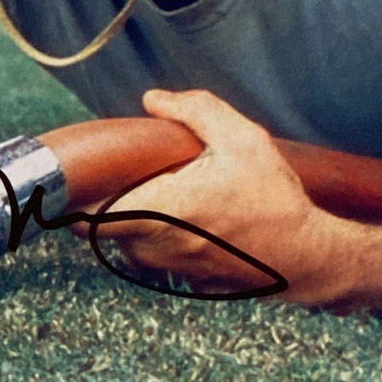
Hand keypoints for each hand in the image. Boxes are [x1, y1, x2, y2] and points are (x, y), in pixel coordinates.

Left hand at [97, 89, 343, 301]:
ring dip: (130, 221)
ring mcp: (170, 270)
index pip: (88, 220)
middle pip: (101, 229)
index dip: (72, 203)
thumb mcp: (243, 140)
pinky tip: (183, 217)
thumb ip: (196, 110)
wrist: (309, 258)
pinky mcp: (185, 282)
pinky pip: (154, 257)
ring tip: (157, 193)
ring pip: (126, 245)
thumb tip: (153, 99)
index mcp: (162, 210)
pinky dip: (155, 239)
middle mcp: (158, 247)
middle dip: (105, 202)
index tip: (77, 180)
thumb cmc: (275, 199)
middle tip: (122, 175)